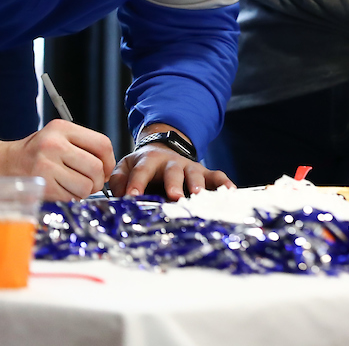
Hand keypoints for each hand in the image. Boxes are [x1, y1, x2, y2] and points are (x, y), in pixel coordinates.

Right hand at [4, 119, 116, 199]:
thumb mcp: (58, 137)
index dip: (109, 160)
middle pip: (96, 167)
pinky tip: (62, 190)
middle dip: (98, 180)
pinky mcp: (41, 185)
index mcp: (62, 128)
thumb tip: (108, 168)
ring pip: (86, 185)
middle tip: (91, 183)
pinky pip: (71, 197)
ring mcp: (46, 165)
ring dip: (85, 191)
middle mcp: (54, 144)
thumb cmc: (36, 152)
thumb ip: (83, 146)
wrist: (3, 163)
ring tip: (75, 186)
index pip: (102, 144)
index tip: (105, 169)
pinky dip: (71, 197)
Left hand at [109, 144, 233, 200]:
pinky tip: (230, 192)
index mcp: (148, 160)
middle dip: (173, 184)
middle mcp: (171, 163)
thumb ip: (118, 180)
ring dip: (198, 184)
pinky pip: (217, 176)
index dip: (136, 183)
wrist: (163, 151)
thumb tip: (118, 196)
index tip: (132, 197)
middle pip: (172, 172)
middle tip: (174, 196)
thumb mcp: (125, 167)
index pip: (140, 171)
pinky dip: (224, 183)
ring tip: (199, 196)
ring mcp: (190, 167)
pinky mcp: (205, 173)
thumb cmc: (142, 166)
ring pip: (195, 174)